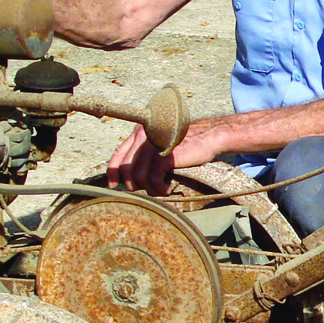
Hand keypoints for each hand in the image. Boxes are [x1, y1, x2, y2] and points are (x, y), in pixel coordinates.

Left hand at [105, 120, 225, 193]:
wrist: (210, 137)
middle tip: (144, 191)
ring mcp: (153, 146)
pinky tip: (168, 188)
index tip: (114, 185)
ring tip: (160, 189)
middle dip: (132, 185)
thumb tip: (132, 175)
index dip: (113, 172)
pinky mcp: (164, 156)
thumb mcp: (161, 144)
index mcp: (141, 131)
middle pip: (126, 168)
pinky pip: (153, 180)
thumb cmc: (188, 144)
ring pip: (138, 177)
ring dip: (148, 188)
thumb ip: (146, 153)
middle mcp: (144, 136)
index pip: (119, 153)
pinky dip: (159, 189)